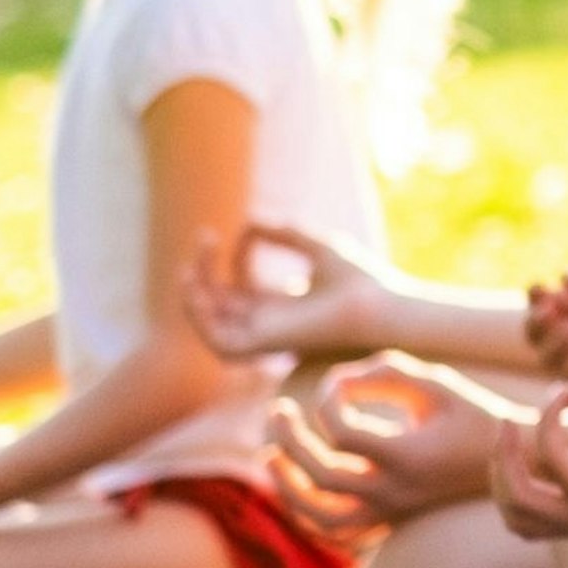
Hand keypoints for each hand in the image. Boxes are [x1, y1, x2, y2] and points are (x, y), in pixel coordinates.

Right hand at [183, 223, 392, 359]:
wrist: (379, 307)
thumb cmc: (359, 280)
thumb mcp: (315, 245)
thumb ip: (282, 232)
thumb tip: (247, 220)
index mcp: (285, 307)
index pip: (243, 285)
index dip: (237, 254)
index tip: (248, 228)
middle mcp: (272, 325)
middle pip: (221, 305)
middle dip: (205, 271)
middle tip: (204, 237)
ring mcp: (267, 338)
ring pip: (213, 327)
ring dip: (193, 299)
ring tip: (188, 268)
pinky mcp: (266, 347)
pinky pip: (220, 344)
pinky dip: (201, 321)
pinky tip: (197, 290)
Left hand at [269, 352, 515, 535]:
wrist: (509, 466)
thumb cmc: (470, 415)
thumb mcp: (434, 382)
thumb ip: (383, 373)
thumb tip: (336, 382)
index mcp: (408, 457)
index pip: (342, 433)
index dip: (328, 399)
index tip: (337, 381)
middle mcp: (396, 493)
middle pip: (323, 477)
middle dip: (290, 439)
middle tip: (277, 409)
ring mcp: (390, 514)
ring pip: (323, 519)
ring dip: (288, 488)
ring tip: (269, 455)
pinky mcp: (388, 523)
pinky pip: (337, 536)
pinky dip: (307, 518)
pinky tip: (293, 485)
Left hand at [490, 384, 567, 541]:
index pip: (551, 456)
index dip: (550, 414)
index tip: (565, 390)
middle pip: (517, 498)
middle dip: (505, 455)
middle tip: (509, 419)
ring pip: (516, 518)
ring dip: (502, 479)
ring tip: (511, 441)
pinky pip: (529, 524)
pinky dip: (515, 495)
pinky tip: (528, 463)